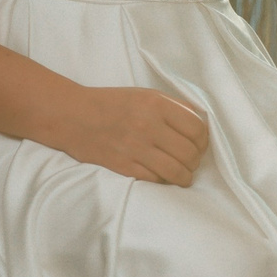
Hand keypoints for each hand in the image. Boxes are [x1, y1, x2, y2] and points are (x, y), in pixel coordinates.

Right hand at [44, 86, 211, 186]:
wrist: (72, 115)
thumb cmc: (112, 103)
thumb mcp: (146, 95)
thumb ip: (174, 107)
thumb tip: (201, 123)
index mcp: (157, 104)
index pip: (197, 128)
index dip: (204, 140)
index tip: (200, 145)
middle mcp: (148, 125)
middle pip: (190, 152)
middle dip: (195, 161)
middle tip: (192, 162)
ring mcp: (134, 147)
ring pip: (176, 171)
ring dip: (185, 177)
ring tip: (184, 176)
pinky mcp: (122, 165)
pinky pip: (155, 179)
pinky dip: (164, 181)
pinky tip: (164, 178)